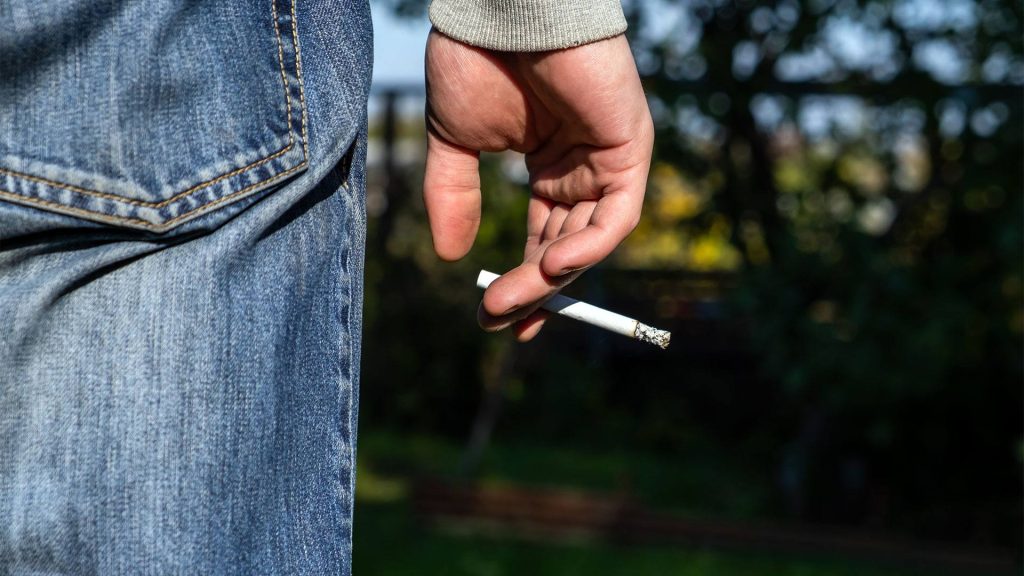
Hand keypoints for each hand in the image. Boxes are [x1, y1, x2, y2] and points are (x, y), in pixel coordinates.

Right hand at [423, 29, 652, 340]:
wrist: (498, 10)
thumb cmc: (477, 60)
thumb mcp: (454, 142)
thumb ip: (454, 195)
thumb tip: (452, 255)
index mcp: (548, 167)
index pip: (543, 237)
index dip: (522, 281)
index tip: (495, 319)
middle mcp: (582, 168)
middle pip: (565, 246)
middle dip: (533, 289)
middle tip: (498, 319)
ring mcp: (608, 159)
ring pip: (589, 239)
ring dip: (553, 277)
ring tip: (513, 303)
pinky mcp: (630, 147)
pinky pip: (618, 214)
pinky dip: (589, 245)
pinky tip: (553, 267)